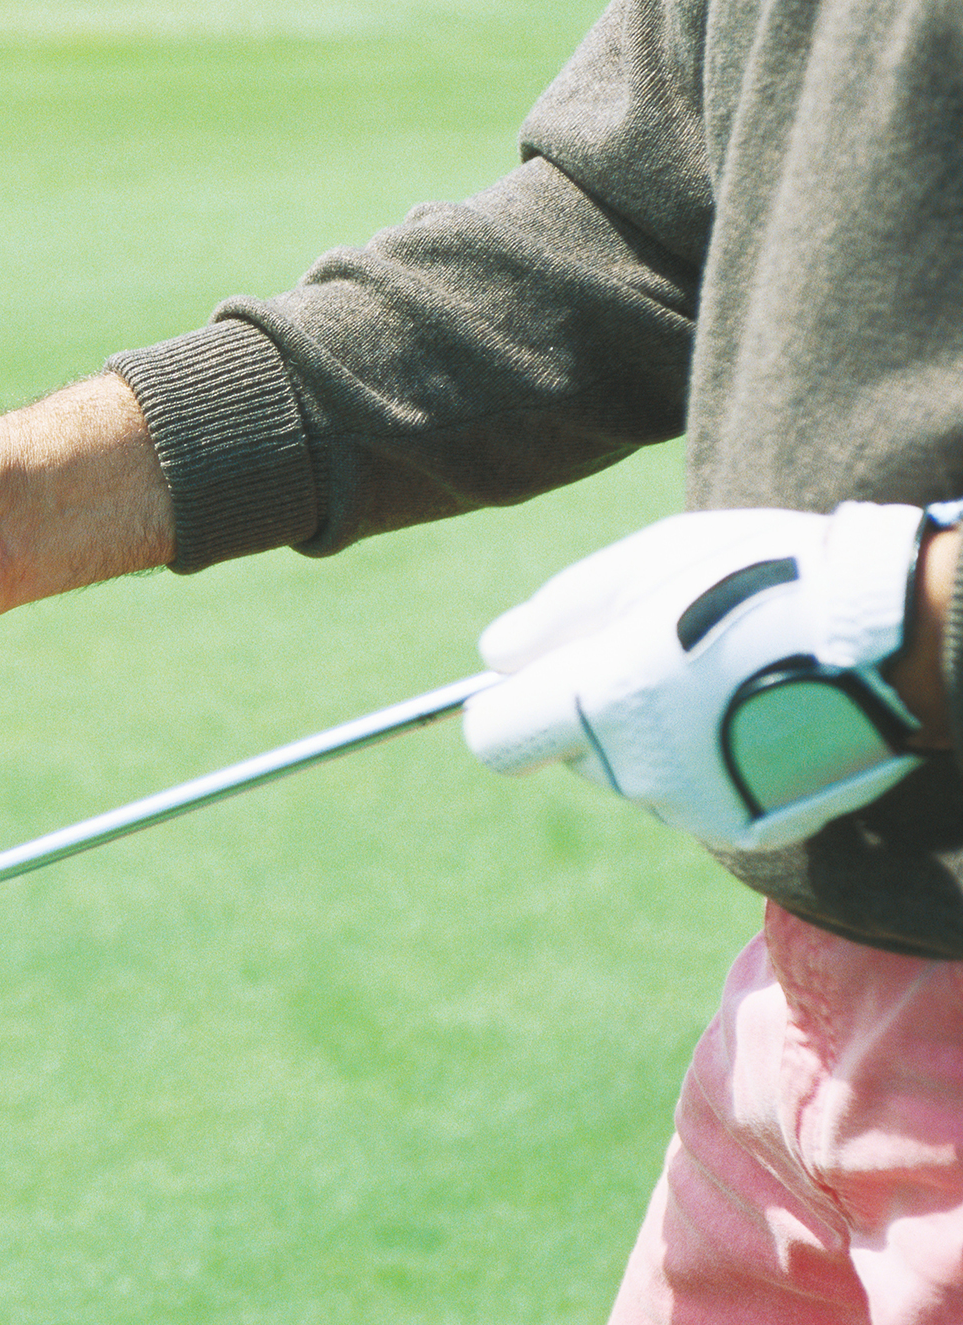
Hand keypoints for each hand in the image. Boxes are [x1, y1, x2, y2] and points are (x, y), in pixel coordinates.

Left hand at [460, 503, 941, 849]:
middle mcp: (637, 772)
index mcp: (598, 704)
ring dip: (660, 732)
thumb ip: (558, 614)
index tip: (540, 680)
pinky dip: (712, 758)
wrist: (896, 633)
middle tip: (670, 648)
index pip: (496, 739)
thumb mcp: (646, 562)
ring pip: (639, 773)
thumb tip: (494, 657)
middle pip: (574, 751)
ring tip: (731, 672)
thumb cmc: (761, 577)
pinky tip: (763, 708)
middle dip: (598, 708)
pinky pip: (697, 793)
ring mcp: (694, 808)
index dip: (510, 708)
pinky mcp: (747, 828)